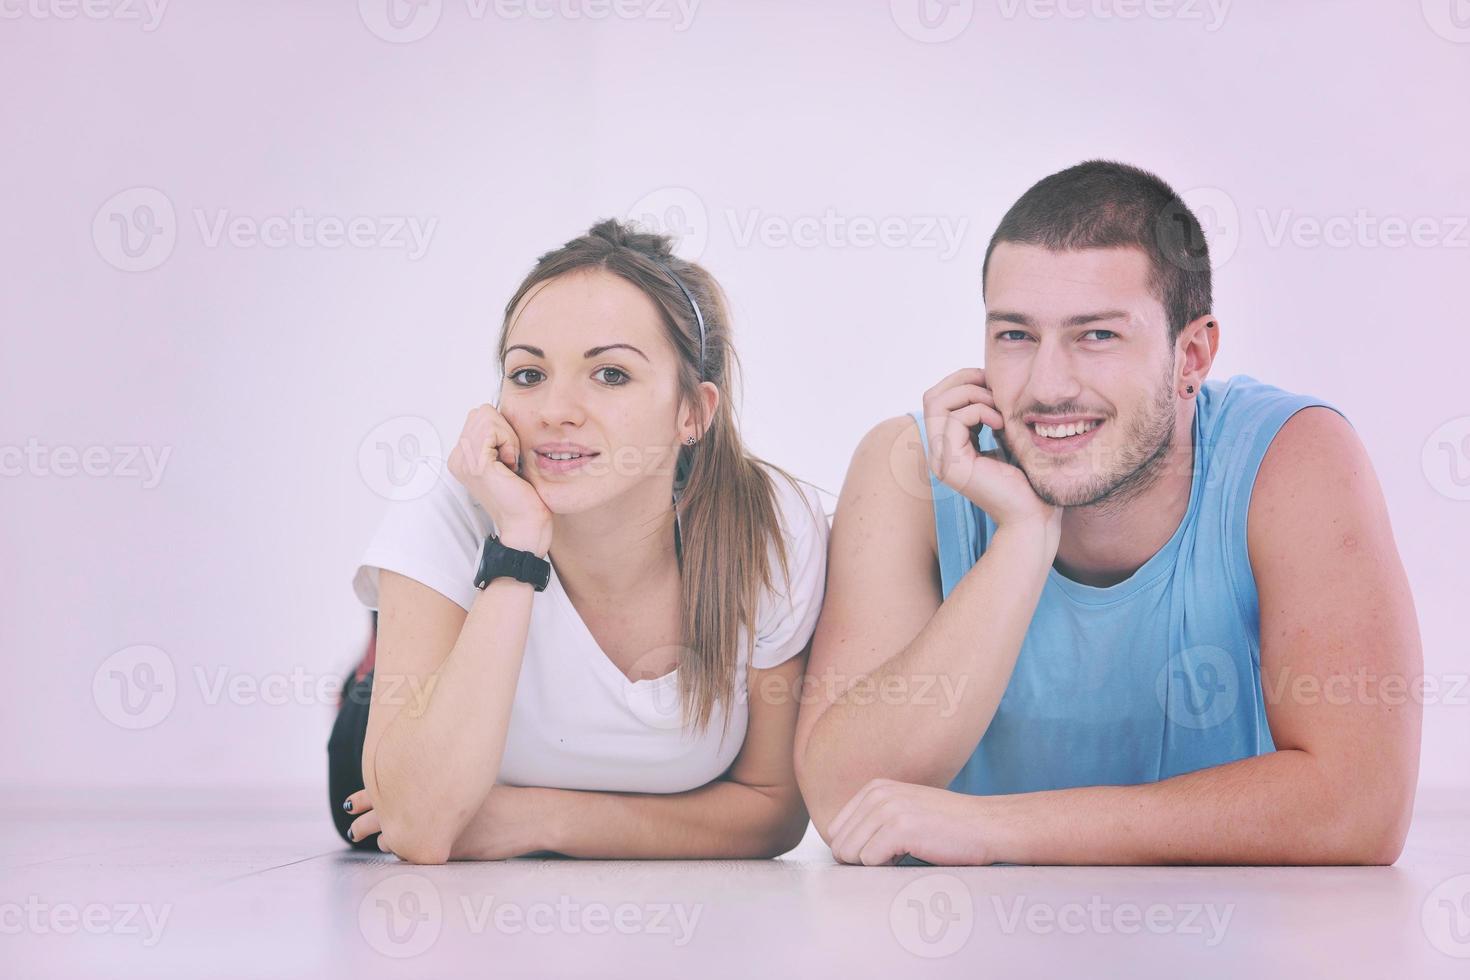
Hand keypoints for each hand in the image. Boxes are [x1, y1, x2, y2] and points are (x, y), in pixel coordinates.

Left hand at [342, 784, 551, 861]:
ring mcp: (434, 828)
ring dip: (382, 838)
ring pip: (392, 837)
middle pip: (381, 814)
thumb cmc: (500, 800)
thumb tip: (412, 788)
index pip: (386, 788)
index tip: (353, 803)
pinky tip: (398, 849)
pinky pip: (411, 853)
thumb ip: (437, 785)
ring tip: (369, 838)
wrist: (526, 816)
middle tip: (354, 828)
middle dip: (364, 821)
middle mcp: (429, 803)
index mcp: (432, 782)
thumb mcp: (466, 784)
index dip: (365, 797)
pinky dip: (402, 851)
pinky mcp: (442, 850)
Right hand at [447, 403, 552, 554]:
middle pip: (481, 412)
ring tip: (509, 462)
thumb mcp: (503, 458)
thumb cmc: (520, 495)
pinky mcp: (477, 464)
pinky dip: (509, 442)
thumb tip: (499, 414)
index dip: (500, 429)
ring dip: (507, 436)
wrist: (524, 524)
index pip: (478, 415)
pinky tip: (510, 466)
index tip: (507, 457)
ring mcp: (464, 461)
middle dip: (503, 429)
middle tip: (510, 458)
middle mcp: (457, 458)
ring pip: (487, 416)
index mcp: (461, 456)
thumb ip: (495, 438)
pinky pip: (493, 430)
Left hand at [826, 778, 996, 866]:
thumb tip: (838, 851)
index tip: (885, 850)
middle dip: (864, 860)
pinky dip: (889, 868)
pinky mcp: (899, 827)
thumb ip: (871, 822)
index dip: (857, 850)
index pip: (835, 831)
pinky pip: (870, 861)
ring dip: (877, 865)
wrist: (988, 826)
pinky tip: (914, 854)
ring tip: (906, 853)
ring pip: (850, 855)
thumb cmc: (948, 827)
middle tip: (897, 855)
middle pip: (839, 845)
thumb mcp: (903, 811)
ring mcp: (887, 808)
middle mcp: (877, 793)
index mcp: (874, 788)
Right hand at [921, 368, 1057, 533]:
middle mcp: (939, 452)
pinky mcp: (952, 465)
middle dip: (964, 381)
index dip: (964, 381)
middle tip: (994, 389)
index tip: (994, 385)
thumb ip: (990, 413)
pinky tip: (1001, 424)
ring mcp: (942, 460)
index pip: (938, 398)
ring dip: (972, 395)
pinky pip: (955, 419)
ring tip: (999, 409)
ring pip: (938, 403)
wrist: (1034, 515)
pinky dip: (980, 411)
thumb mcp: (1006, 435)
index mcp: (949, 445)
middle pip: (932, 396)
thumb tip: (986, 380)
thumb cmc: (1028, 478)